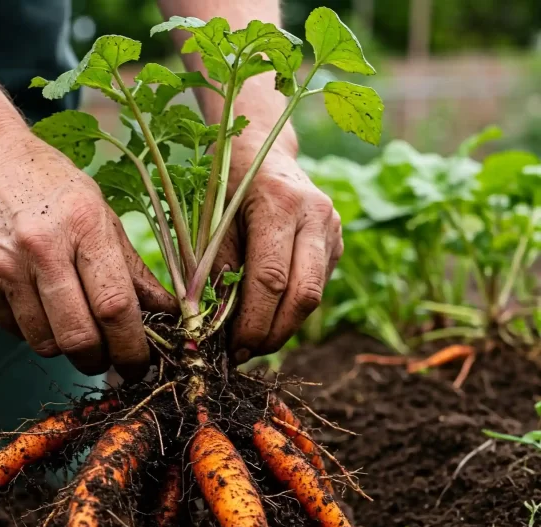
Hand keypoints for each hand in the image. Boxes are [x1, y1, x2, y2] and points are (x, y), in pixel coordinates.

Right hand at [0, 124, 176, 379]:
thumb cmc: (52, 186)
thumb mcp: (101, 215)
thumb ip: (133, 270)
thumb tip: (170, 313)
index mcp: (84, 226)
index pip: (114, 306)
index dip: (132, 347)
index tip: (140, 364)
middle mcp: (41, 247)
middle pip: (78, 337)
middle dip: (98, 360)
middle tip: (107, 357)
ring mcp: (4, 266)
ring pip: (44, 343)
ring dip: (65, 348)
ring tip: (72, 325)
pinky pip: (14, 332)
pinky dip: (33, 332)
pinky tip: (39, 307)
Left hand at [219, 137, 342, 362]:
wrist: (264, 151)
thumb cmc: (227, 185)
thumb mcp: (211, 220)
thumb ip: (214, 269)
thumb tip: (213, 324)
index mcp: (281, 204)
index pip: (271, 279)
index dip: (253, 322)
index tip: (231, 348)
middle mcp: (316, 215)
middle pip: (303, 295)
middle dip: (273, 334)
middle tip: (243, 354)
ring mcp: (332, 229)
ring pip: (313, 297)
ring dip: (282, 328)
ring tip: (250, 343)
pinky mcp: (336, 243)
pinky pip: (314, 288)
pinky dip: (289, 311)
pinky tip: (265, 318)